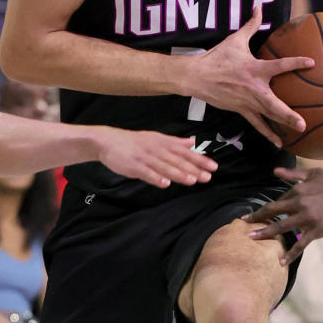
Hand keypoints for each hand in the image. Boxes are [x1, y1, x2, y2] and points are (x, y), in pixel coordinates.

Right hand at [92, 127, 217, 188]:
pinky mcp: (133, 165)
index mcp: (164, 143)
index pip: (185, 152)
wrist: (109, 140)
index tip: (213, 167)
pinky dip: (155, 178)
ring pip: (164, 166)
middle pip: (177, 160)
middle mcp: (157, 149)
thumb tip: (193, 142)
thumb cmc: (135, 142)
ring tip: (191, 180)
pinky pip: (146, 172)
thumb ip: (176, 142)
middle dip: (193, 168)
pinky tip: (164, 183)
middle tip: (207, 177)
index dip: (200, 159)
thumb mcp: (157, 138)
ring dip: (178, 174)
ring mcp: (145, 157)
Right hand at [186, 7, 314, 146]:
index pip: (280, 65)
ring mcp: (247, 102)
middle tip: (303, 123)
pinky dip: (268, 133)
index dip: (296, 63)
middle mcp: (253, 88)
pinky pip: (257, 124)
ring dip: (283, 124)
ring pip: (268, 116)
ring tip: (298, 132)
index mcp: (255, 69)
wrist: (196, 77)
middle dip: (288, 115)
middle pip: (274, 104)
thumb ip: (251, 25)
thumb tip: (259, 6)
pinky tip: (279, 142)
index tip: (312, 63)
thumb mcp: (235, 40)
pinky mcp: (241, 110)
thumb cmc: (217, 58)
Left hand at [245, 167, 322, 263]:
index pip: (275, 202)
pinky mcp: (317, 230)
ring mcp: (307, 218)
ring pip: (281, 228)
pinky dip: (290, 254)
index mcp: (297, 191)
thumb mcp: (313, 174)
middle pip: (272, 212)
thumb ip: (293, 174)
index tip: (249, 215)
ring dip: (265, 233)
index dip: (261, 209)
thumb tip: (274, 172)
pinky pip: (300, 244)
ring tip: (251, 238)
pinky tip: (281, 262)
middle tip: (242, 225)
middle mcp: (299, 204)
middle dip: (256, 219)